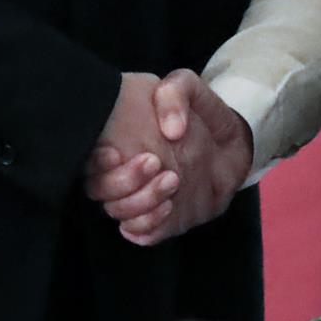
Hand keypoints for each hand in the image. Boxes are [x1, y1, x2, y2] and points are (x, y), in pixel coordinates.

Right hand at [84, 69, 252, 244]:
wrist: (233, 145)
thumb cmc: (202, 115)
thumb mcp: (189, 88)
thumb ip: (175, 93)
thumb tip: (170, 129)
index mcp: (118, 140)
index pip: (88, 158)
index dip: (94, 161)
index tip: (115, 152)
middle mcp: (120, 171)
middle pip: (96, 188)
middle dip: (121, 181)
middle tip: (155, 162)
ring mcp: (137, 197)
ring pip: (116, 212)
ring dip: (139, 202)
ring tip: (173, 180)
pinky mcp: (157, 220)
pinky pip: (138, 232)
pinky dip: (147, 225)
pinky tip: (169, 206)